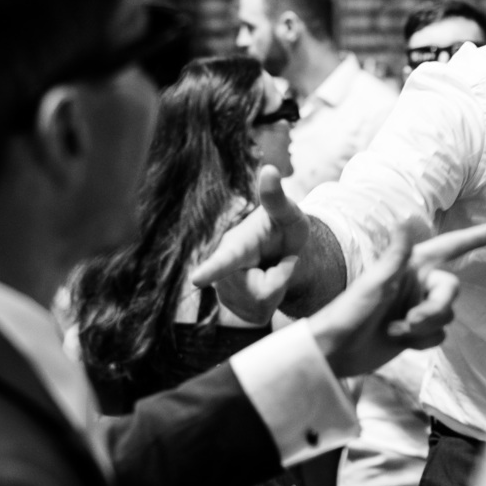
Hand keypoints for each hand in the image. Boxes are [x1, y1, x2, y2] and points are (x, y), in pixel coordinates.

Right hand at [189, 166, 307, 316]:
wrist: (281, 253)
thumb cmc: (283, 228)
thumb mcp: (288, 214)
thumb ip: (277, 199)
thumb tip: (270, 169)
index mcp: (236, 245)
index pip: (225, 259)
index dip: (212, 269)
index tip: (197, 278)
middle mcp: (222, 270)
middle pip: (259, 292)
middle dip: (281, 280)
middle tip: (283, 260)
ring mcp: (225, 292)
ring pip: (259, 306)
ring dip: (277, 292)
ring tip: (272, 271)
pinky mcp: (234, 308)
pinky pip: (260, 316)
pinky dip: (273, 304)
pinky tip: (267, 288)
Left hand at [307, 221, 485, 377]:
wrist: (335, 350)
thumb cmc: (350, 311)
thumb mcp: (376, 281)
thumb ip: (397, 253)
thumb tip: (407, 218)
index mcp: (410, 265)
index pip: (449, 247)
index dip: (474, 239)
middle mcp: (416, 284)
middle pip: (451, 290)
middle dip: (436, 308)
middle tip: (412, 320)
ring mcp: (416, 308)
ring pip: (446, 316)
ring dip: (424, 327)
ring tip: (396, 330)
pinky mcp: (414, 332)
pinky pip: (437, 337)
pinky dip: (420, 342)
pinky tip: (397, 341)